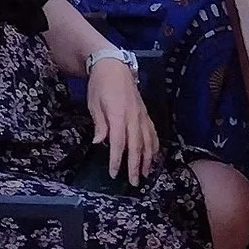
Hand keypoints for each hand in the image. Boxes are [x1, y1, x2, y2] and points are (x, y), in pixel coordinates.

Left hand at [86, 53, 159, 184]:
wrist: (114, 66)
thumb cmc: (100, 85)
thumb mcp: (94, 104)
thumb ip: (100, 124)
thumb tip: (100, 143)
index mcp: (119, 114)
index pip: (119, 142)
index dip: (117, 159)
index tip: (114, 173)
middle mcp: (133, 117)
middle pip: (136, 145)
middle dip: (135, 165)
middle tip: (134, 182)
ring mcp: (142, 115)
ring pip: (148, 141)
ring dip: (147, 159)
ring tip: (145, 174)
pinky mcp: (145, 113)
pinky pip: (152, 132)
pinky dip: (154, 146)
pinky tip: (153, 156)